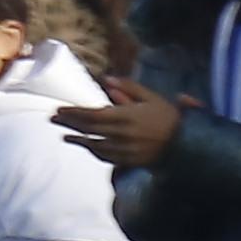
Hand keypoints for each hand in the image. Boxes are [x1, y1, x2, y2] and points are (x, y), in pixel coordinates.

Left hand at [50, 79, 186, 170]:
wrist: (186, 145)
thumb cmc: (168, 117)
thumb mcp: (151, 98)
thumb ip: (129, 88)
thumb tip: (106, 80)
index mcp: (125, 116)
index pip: (92, 115)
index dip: (73, 113)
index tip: (59, 110)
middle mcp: (121, 134)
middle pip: (89, 130)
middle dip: (69, 124)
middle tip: (53, 119)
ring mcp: (124, 150)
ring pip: (94, 145)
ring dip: (78, 140)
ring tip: (65, 135)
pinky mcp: (128, 161)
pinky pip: (105, 157)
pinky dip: (93, 151)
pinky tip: (87, 146)